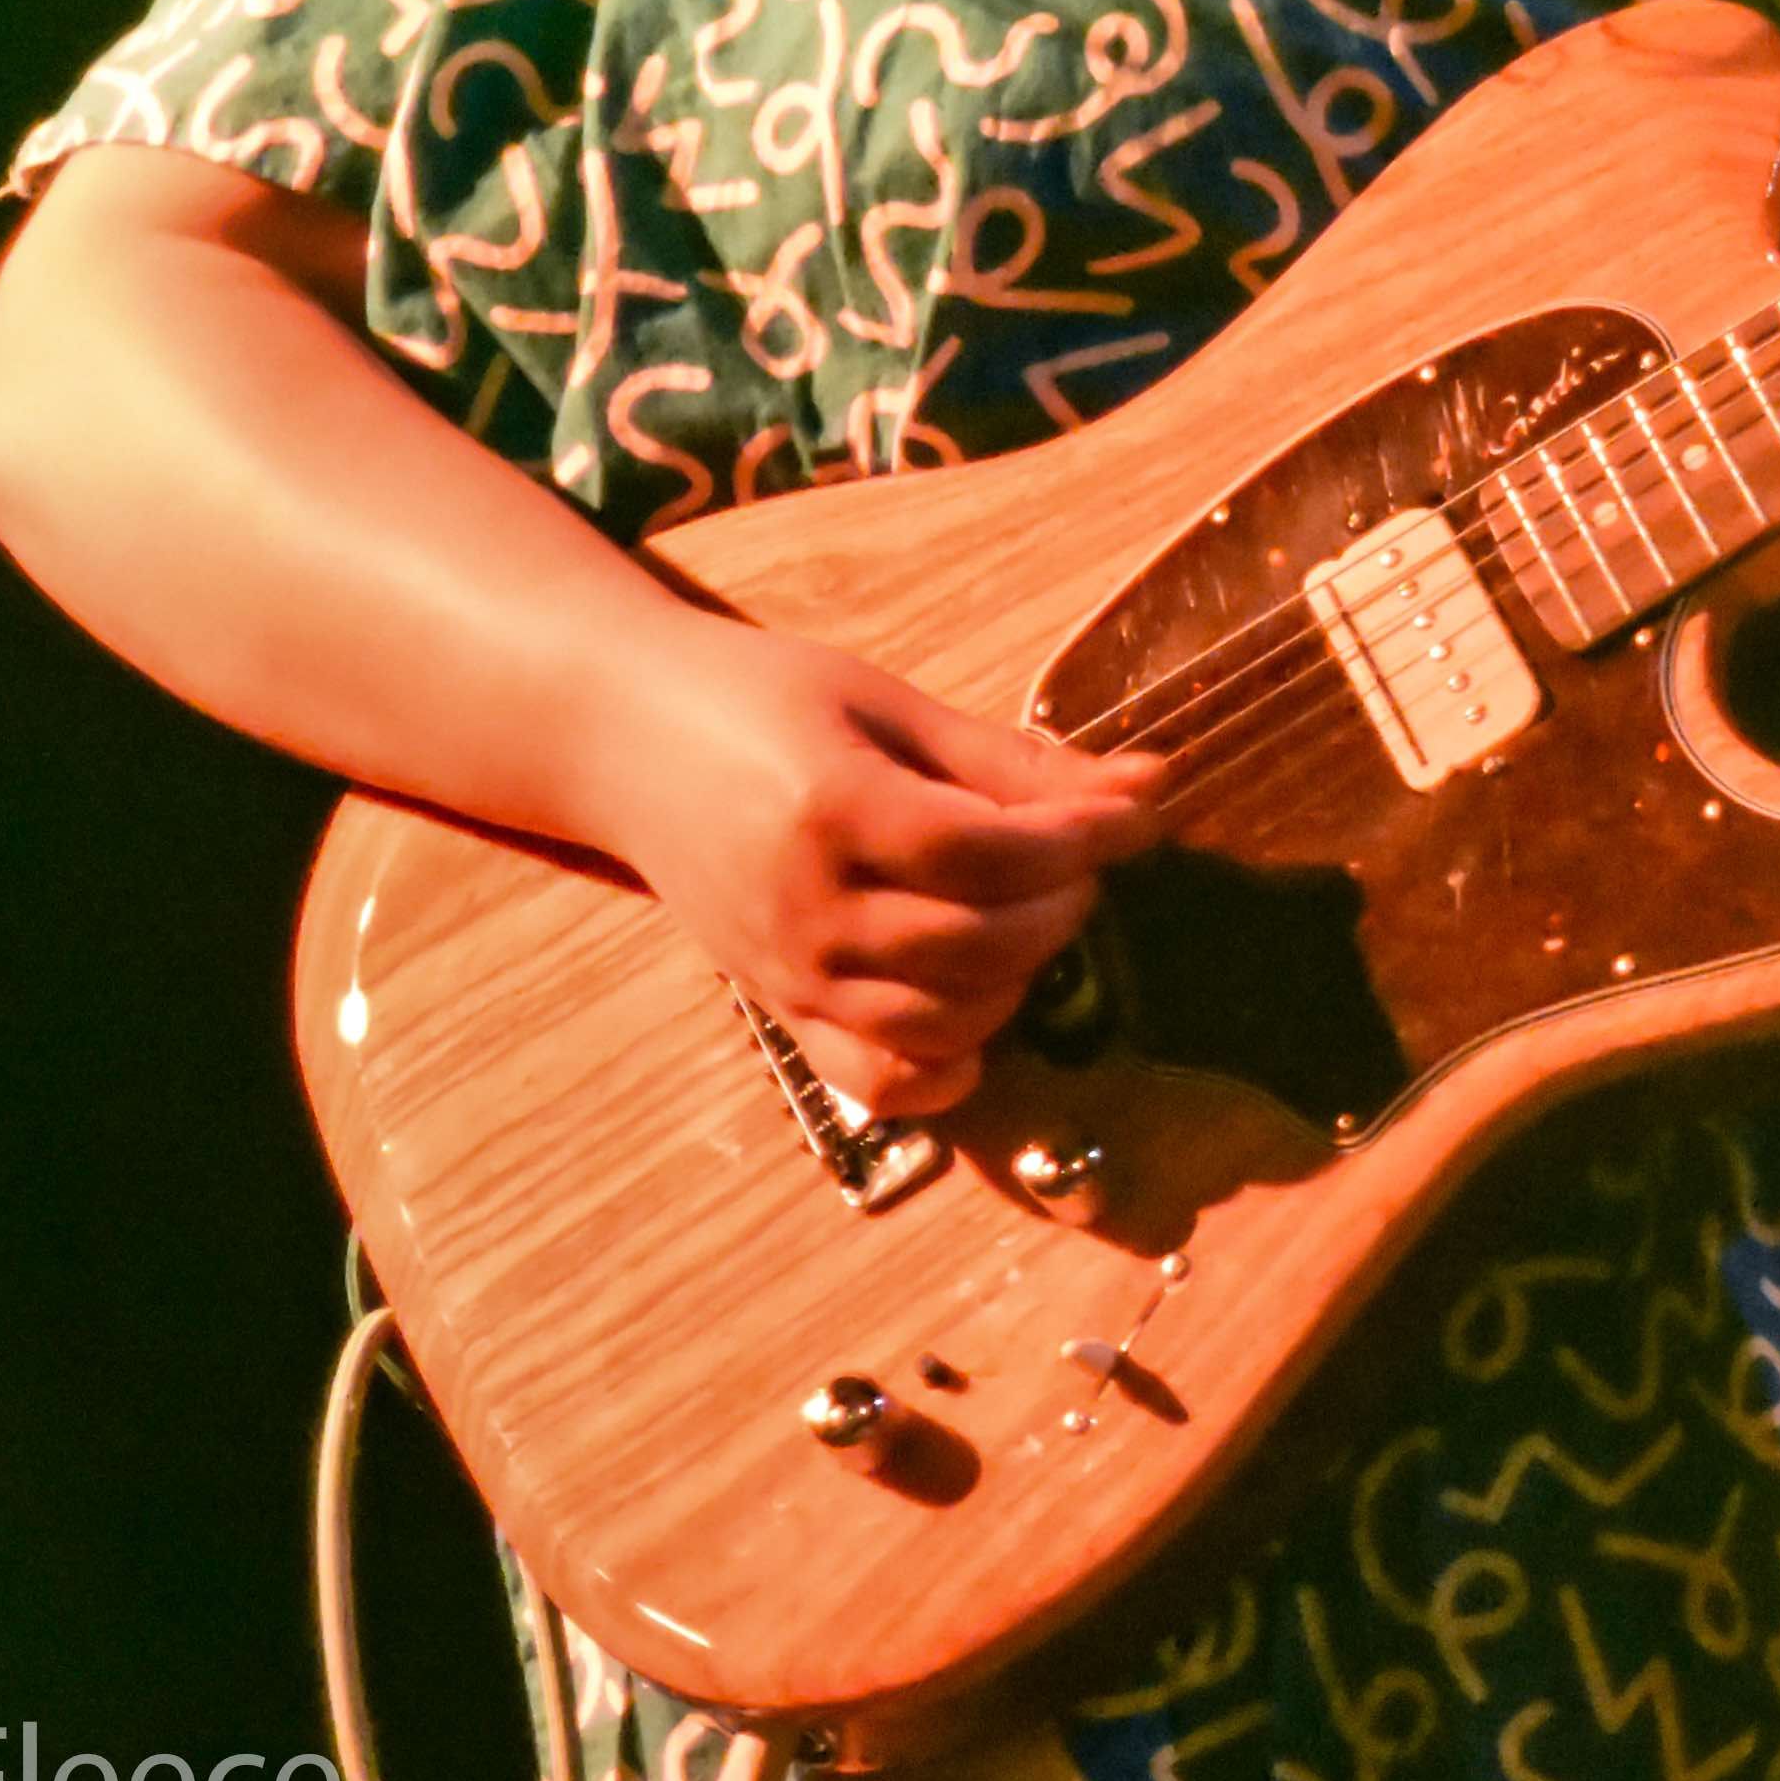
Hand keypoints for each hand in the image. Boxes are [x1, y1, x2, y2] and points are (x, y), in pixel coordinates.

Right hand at [579, 618, 1163, 1117]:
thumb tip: (1151, 786)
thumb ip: (1014, 762)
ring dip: (1020, 973)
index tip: (1135, 812)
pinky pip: (879, 1079)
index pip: (988, 854)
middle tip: (1077, 853)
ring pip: (942, 1021)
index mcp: (829, 811)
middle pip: (976, 942)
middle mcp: (804, 911)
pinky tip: (982, 1000)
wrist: (628, 741)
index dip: (1082, 840)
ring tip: (1029, 908)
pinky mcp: (780, 1012)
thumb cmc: (762, 700)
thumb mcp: (889, 705)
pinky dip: (950, 1063)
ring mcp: (787, 974)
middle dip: (1062, 900)